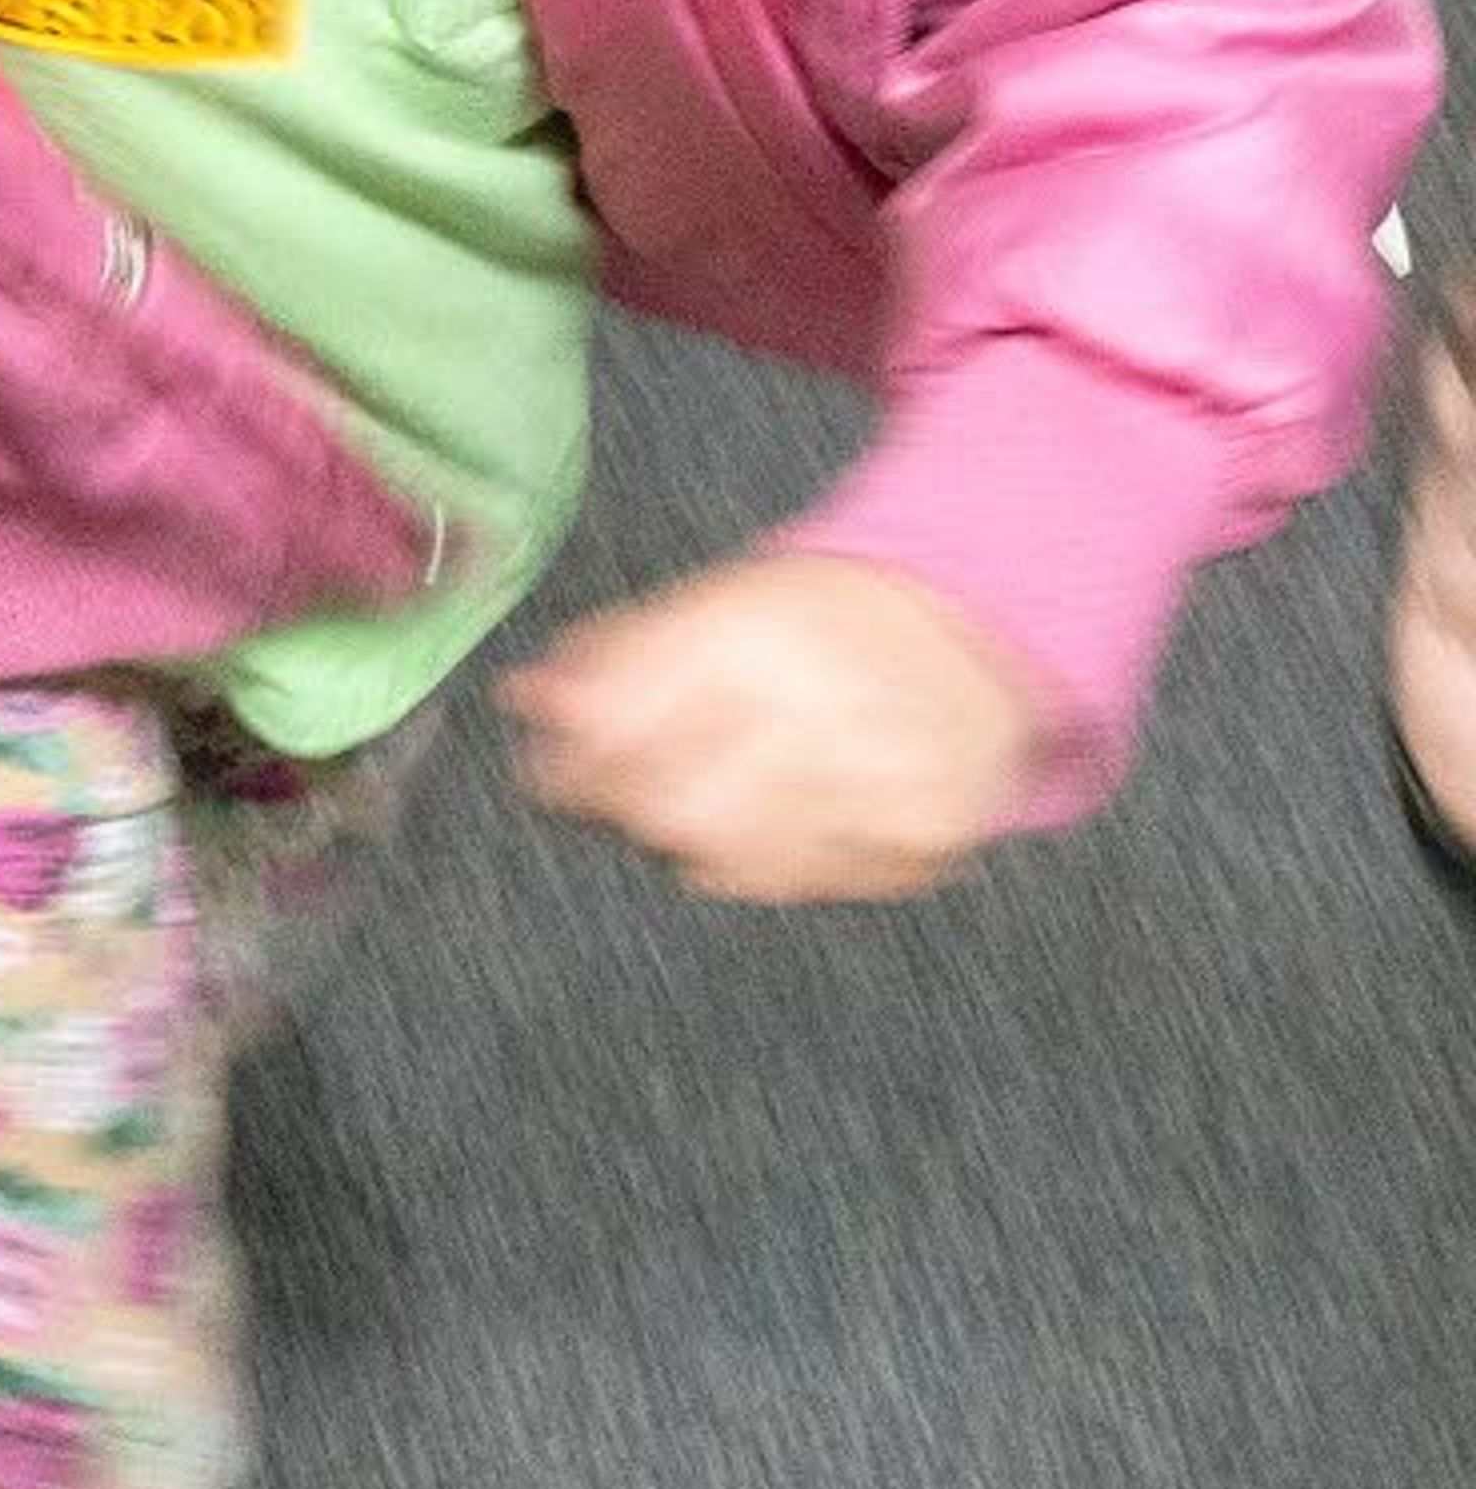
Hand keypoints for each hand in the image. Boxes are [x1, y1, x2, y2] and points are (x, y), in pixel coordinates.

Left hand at [498, 554, 1048, 902]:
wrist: (966, 625)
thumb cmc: (821, 616)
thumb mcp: (712, 604)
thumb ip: (614, 657)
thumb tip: (522, 698)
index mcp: (756, 631)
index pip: (628, 730)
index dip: (571, 770)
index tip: (549, 783)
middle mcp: (820, 702)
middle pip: (677, 811)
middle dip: (635, 813)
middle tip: (631, 803)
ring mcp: (878, 776)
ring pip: (741, 861)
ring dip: (701, 843)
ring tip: (713, 804)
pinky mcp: (923, 835)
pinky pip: (813, 884)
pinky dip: (778, 865)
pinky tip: (782, 823)